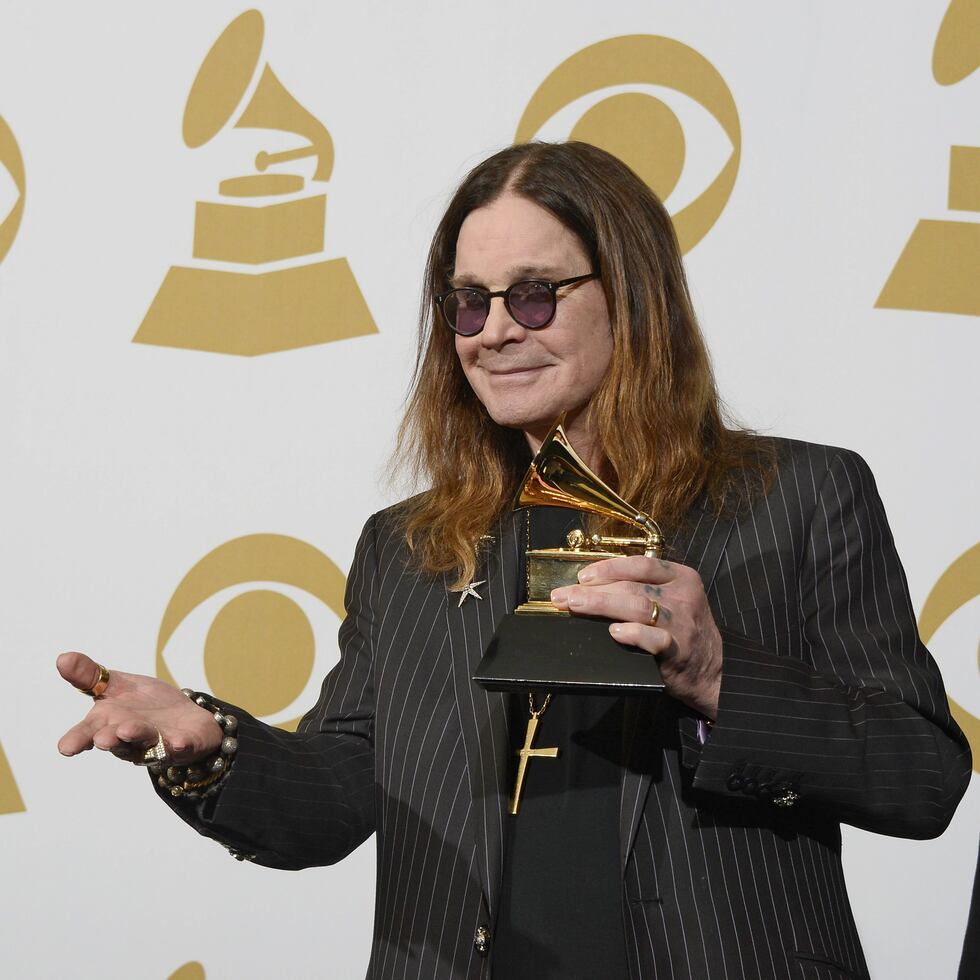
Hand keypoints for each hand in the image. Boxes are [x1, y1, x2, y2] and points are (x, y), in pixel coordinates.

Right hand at [57, 652, 222, 764]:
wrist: (184, 716)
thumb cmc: (144, 704)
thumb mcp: (118, 685)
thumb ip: (90, 675)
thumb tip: (62, 658)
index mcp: (109, 724)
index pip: (89, 733)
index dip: (77, 740)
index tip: (66, 748)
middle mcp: (130, 740)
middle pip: (117, 742)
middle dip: (109, 739)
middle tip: (102, 739)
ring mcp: (158, 744)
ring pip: (147, 743)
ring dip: (138, 737)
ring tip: (128, 731)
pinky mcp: (184, 745)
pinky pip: (182, 747)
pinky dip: (180, 745)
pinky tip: (179, 742)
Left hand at [550, 555, 722, 718]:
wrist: (716, 671)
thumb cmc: (684, 632)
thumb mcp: (674, 601)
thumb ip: (644, 590)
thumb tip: (593, 586)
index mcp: (681, 577)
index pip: (641, 564)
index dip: (609, 567)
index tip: (582, 575)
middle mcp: (683, 596)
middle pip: (632, 586)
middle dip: (593, 589)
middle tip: (563, 595)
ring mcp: (682, 623)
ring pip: (637, 606)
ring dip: (601, 605)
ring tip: (575, 606)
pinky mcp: (679, 650)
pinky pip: (654, 638)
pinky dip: (632, 634)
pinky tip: (614, 632)